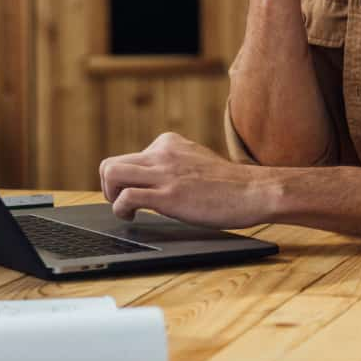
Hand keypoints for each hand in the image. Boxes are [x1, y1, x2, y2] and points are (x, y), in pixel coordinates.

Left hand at [99, 132, 275, 226]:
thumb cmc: (228, 183)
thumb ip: (174, 162)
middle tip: (121, 203)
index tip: (135, 193)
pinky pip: (126, 197)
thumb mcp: (195, 159)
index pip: (128, 157)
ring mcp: (164, 173)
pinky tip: (133, 218)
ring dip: (110, 196)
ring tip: (125, 212)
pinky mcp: (168, 195)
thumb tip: (154, 176)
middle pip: (110, 164)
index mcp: (168, 142)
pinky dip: (121, 210)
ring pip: (111, 174)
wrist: (252, 191)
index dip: (126, 179)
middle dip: (108, 188)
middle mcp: (162, 153)